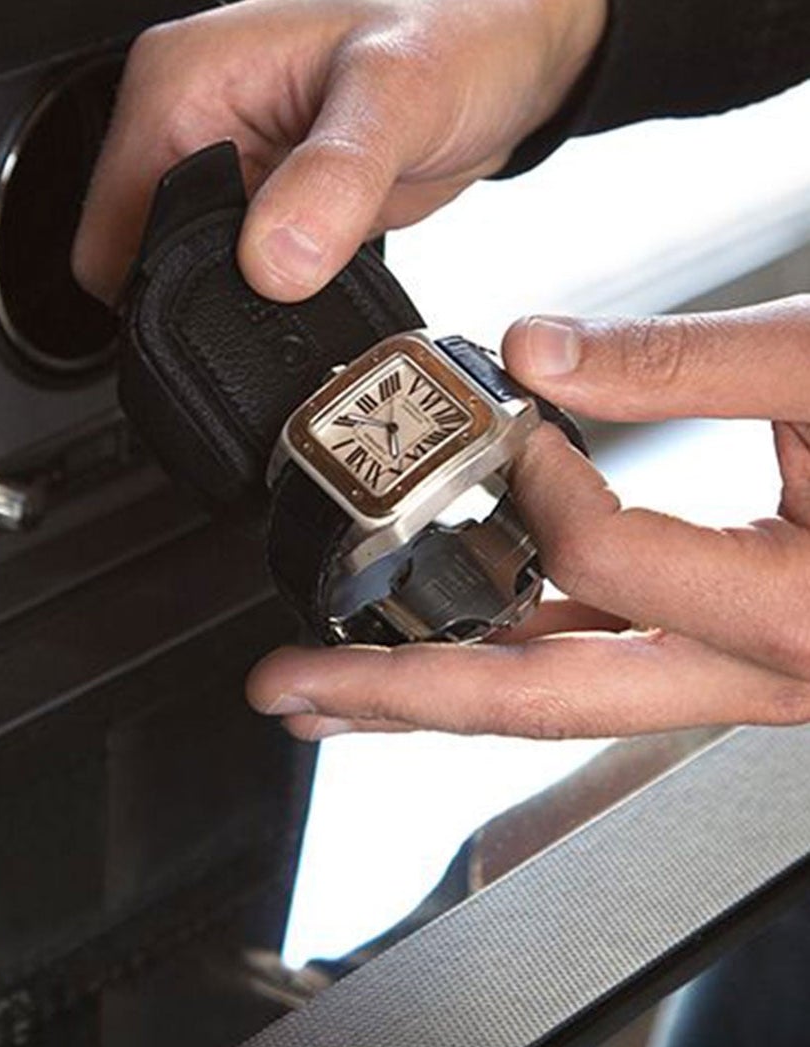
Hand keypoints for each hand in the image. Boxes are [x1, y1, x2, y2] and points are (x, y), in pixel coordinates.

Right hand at [71, 0, 605, 303]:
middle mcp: (189, 121)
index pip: (111, 225)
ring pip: (191, 274)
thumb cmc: (462, 21)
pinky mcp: (270, 198)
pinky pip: (242, 273)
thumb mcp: (399, 91)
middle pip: (141, 259)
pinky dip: (276, 293)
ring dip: (244, 297)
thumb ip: (334, 178)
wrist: (523, 31)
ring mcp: (229, 164)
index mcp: (178, 82)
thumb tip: (273, 261)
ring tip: (317, 274)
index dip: (157, 283)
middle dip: (203, 298)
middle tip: (287, 293)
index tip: (231, 304)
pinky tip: (327, 273)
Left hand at [245, 298, 809, 740]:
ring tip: (330, 688)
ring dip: (438, 691)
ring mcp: (744, 669)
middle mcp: (766, 668)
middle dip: (401, 695)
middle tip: (288, 690)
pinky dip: (515, 649)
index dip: (535, 476)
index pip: (605, 558)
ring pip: (566, 693)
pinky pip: (605, 661)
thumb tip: (533, 350)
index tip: (516, 412)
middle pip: (545, 695)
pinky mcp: (733, 641)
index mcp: (800, 609)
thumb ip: (682, 360)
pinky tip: (450, 635)